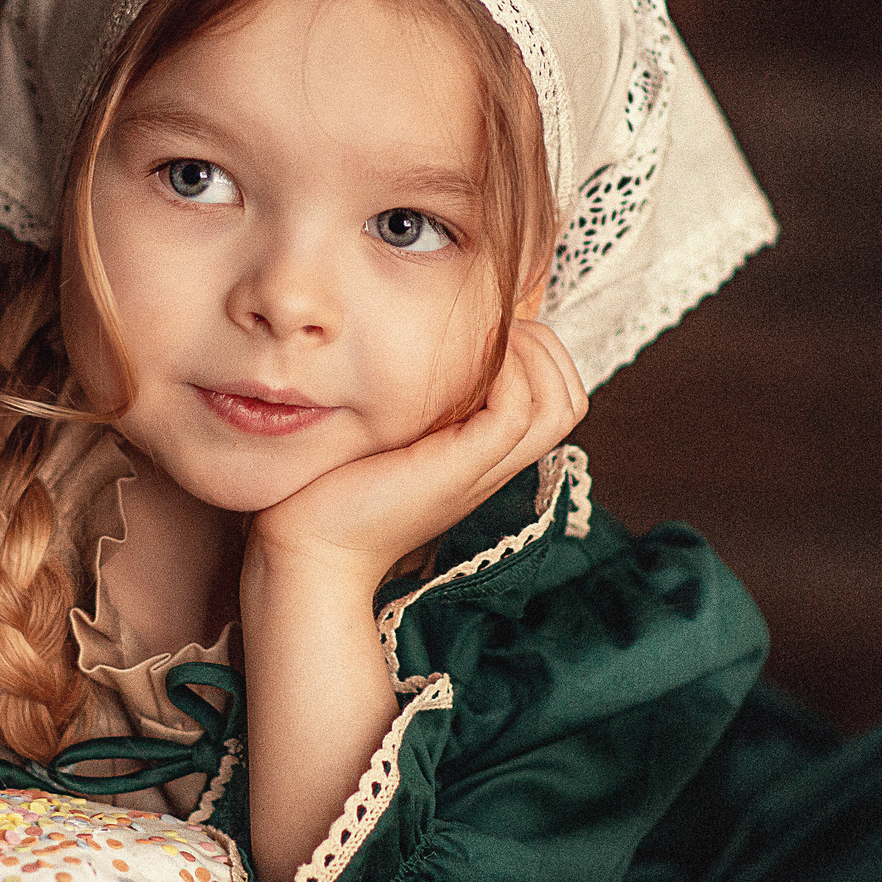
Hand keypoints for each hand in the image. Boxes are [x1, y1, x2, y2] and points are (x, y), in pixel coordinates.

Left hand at [248, 319, 587, 594]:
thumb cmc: (335, 490)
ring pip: (558, 407)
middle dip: (547, 348)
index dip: (541, 354)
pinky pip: (514, 413)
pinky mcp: (458, 471)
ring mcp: (481, 471)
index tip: (491, 331)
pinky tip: (461, 362)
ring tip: (486, 340)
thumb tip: (417, 347)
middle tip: (496, 329)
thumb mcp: (387, 434)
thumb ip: (414, 403)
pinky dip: (504, 374)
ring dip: (531, 355)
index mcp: (484, 456)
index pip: (559, 401)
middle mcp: (493, 465)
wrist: (311, 552)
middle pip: (570, 402)